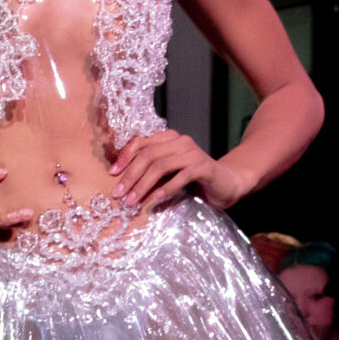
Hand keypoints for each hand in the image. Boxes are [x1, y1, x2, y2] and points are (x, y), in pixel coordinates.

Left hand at [110, 131, 241, 213]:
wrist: (226, 183)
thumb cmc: (193, 180)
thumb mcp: (168, 174)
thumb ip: (151, 172)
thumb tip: (123, 184)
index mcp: (169, 139)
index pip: (140, 142)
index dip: (124, 157)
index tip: (112, 174)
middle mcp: (180, 141)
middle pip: (147, 155)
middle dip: (130, 175)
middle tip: (118, 193)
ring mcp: (192, 153)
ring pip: (160, 166)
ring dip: (143, 185)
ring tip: (133, 201)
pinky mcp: (203, 167)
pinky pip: (179, 177)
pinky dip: (165, 189)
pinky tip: (155, 201)